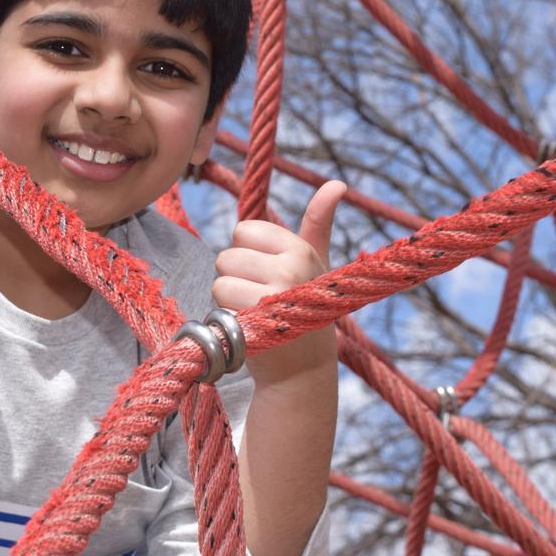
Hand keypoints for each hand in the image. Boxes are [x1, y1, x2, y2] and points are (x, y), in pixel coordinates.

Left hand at [212, 180, 345, 388]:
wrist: (303, 371)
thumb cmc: (306, 309)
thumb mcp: (316, 263)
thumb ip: (318, 223)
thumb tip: (336, 184)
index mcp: (301, 249)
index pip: (243, 230)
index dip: (247, 253)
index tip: (267, 273)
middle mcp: (290, 268)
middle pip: (227, 255)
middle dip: (236, 276)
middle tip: (261, 299)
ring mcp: (273, 294)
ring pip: (220, 278)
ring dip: (229, 299)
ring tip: (254, 313)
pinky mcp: (254, 319)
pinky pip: (219, 302)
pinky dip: (226, 316)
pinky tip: (248, 327)